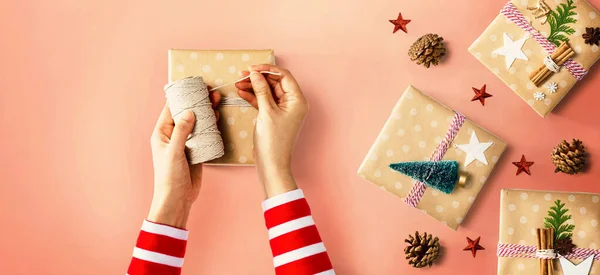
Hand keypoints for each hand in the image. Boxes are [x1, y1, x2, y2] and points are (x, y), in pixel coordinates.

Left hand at [148, 90, 220, 227]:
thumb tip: (189, 111)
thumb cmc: (169, 177)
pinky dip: (211, 126)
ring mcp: (186, 143)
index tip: (193, 86)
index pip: (171, 109)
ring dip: (206, 113)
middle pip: (187, 114)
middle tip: (210, 93)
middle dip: (198, 103)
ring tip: (217, 102)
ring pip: (197, 123)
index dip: (182, 96)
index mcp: (162, 134)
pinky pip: (205, 135)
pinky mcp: (197, 151)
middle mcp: (173, 136)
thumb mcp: (174, 152)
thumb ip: (182, 131)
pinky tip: (218, 118)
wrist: (177, 199)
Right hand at [235, 65, 307, 197]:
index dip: (267, 70)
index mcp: (297, 100)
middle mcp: (292, 103)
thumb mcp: (266, 112)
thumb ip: (261, 90)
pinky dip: (253, 96)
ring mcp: (283, 110)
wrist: (271, 164)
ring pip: (268, 91)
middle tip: (241, 75)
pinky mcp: (273, 116)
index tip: (252, 68)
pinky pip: (264, 101)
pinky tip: (241, 92)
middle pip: (275, 83)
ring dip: (253, 86)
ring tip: (238, 83)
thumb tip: (255, 74)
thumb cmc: (273, 141)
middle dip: (258, 78)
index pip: (284, 76)